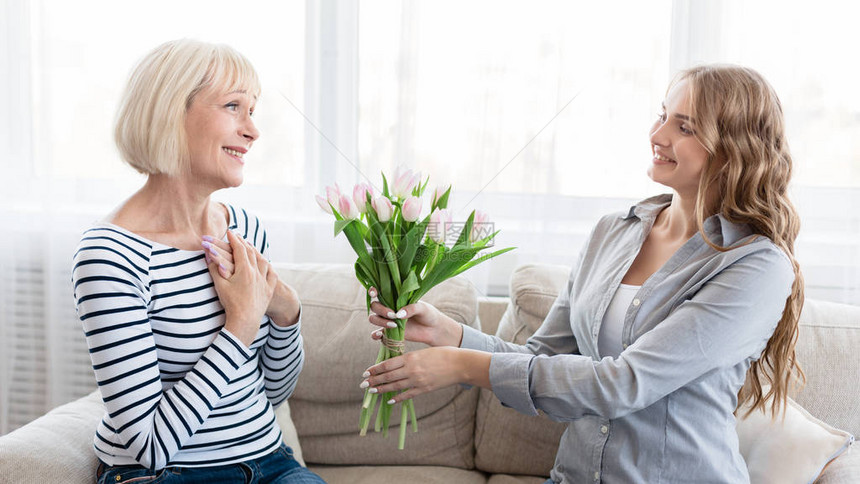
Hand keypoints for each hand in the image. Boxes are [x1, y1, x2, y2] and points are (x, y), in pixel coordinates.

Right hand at [206, 230, 277, 345]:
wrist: (245, 321)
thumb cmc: (231, 303)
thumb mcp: (220, 285)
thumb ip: (214, 267)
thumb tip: (208, 254)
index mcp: (245, 270)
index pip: (240, 249)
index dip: (234, 240)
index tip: (230, 232)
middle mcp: (257, 273)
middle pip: (251, 253)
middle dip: (244, 243)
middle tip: (238, 237)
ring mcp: (264, 281)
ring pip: (263, 262)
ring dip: (257, 252)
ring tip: (251, 247)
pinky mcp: (268, 290)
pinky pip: (272, 275)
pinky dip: (269, 267)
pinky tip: (267, 266)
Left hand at [360, 347, 490, 403]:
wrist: (459, 364)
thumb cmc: (443, 354)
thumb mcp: (423, 352)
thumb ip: (409, 358)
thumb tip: (395, 364)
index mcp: (411, 357)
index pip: (387, 364)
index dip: (375, 369)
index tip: (366, 372)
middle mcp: (411, 369)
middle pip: (388, 376)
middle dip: (374, 380)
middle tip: (362, 384)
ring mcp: (418, 380)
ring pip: (395, 386)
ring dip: (381, 389)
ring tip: (371, 391)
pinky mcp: (424, 389)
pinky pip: (407, 395)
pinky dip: (397, 398)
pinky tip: (389, 400)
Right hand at [367, 287, 462, 346]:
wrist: (433, 330)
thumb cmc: (428, 314)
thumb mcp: (422, 308)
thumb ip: (411, 308)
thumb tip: (398, 314)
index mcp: (395, 297)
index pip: (379, 292)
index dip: (373, 291)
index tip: (375, 293)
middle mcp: (388, 308)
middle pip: (374, 306)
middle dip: (381, 310)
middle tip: (393, 315)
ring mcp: (387, 320)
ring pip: (373, 319)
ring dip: (380, 321)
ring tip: (394, 325)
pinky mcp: (389, 333)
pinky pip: (376, 334)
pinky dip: (375, 335)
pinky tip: (380, 335)